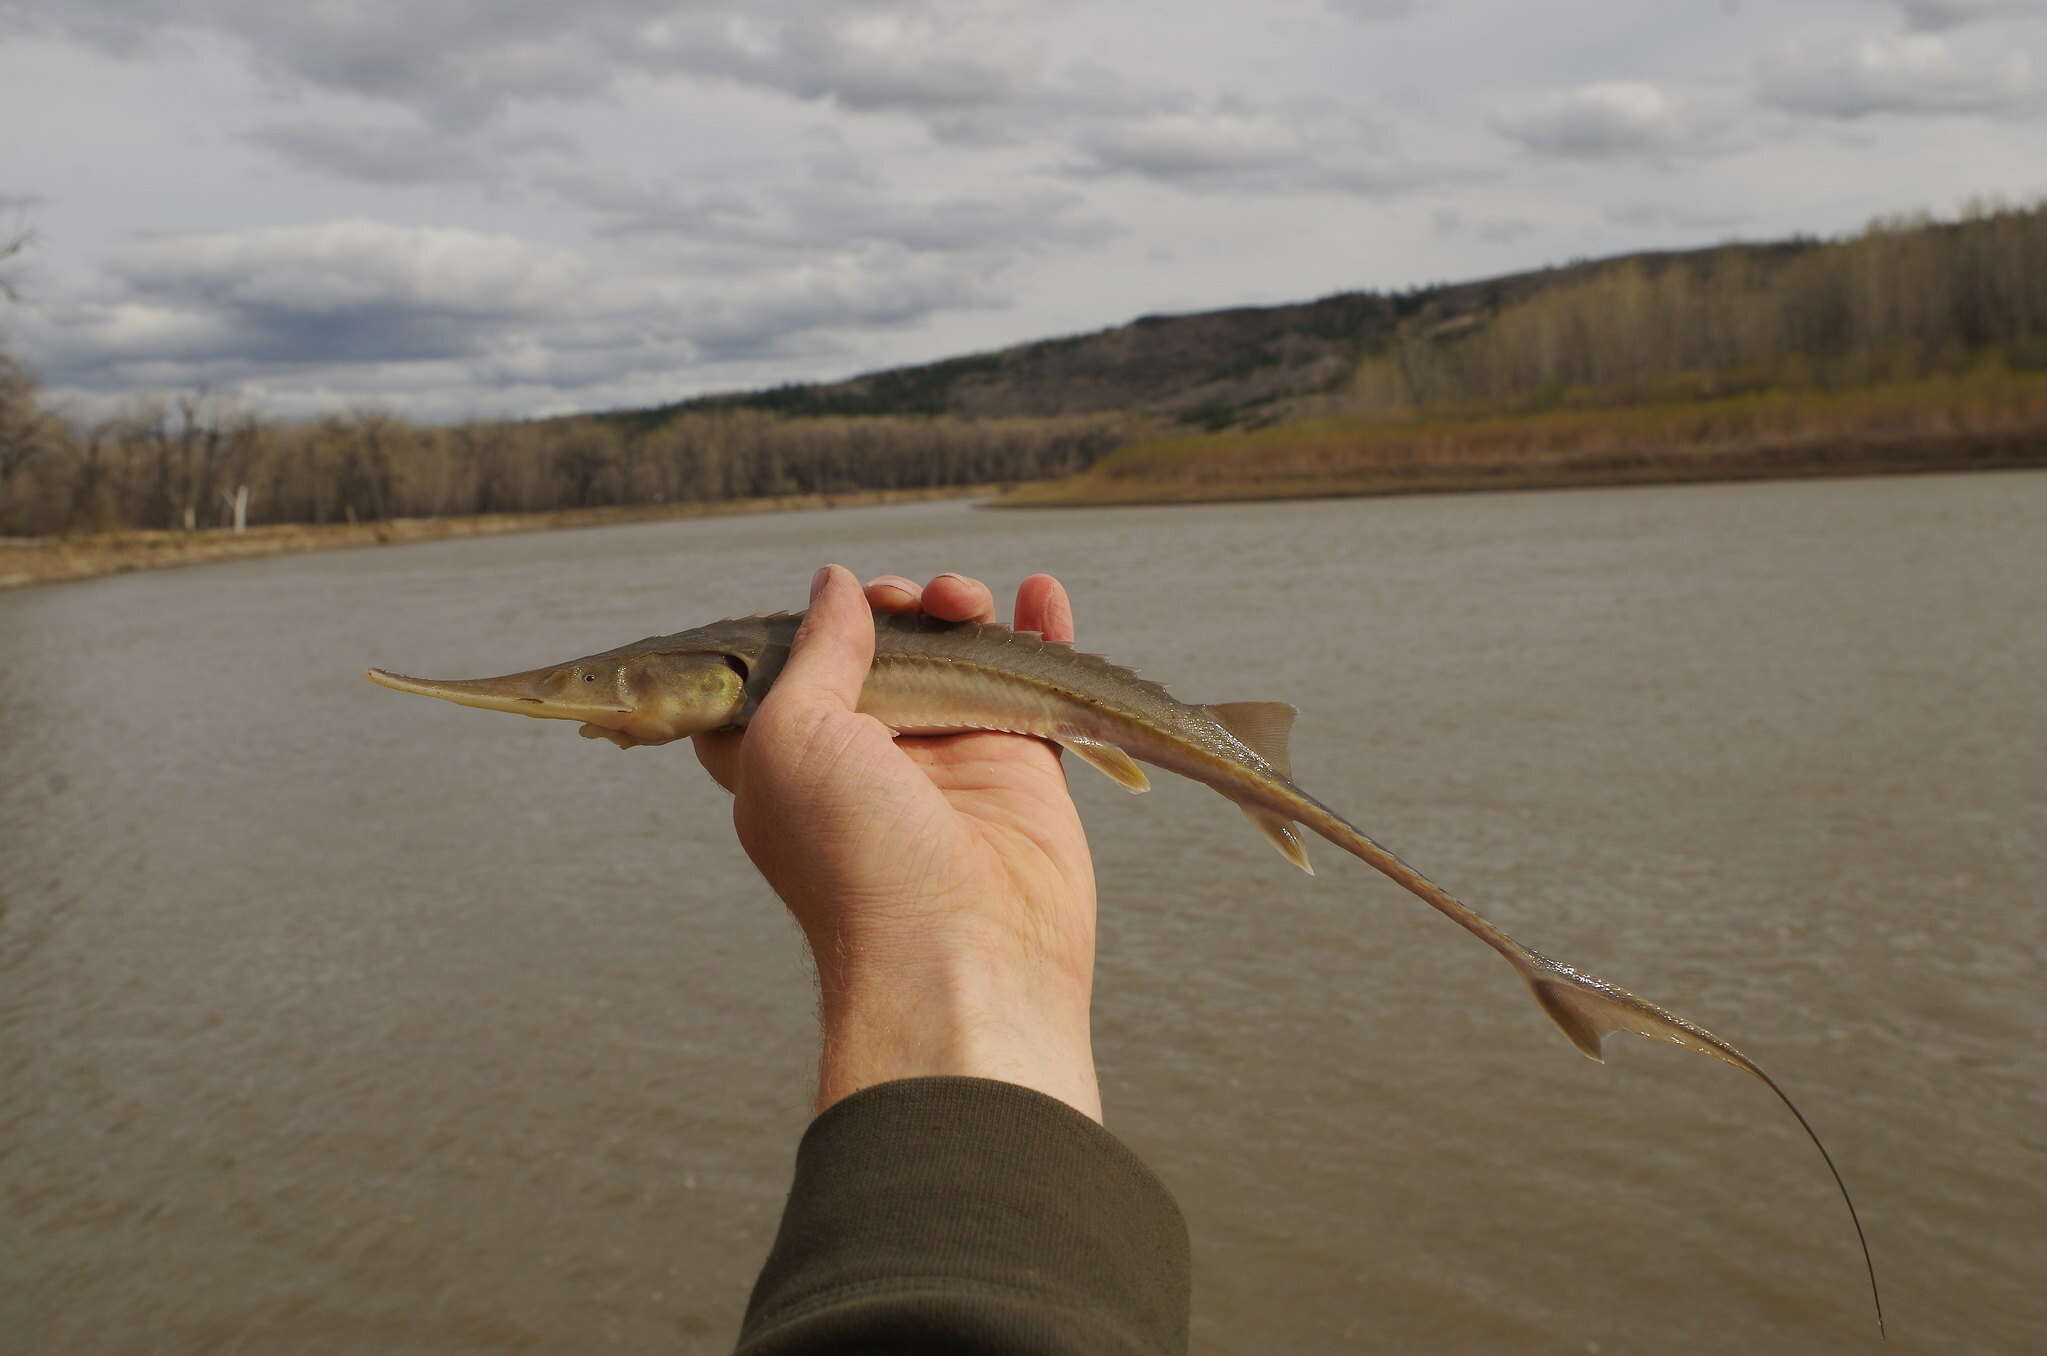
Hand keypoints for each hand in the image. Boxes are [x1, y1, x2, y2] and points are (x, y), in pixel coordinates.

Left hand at [693, 565, 1101, 1120]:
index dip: (806, 626)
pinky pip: (1032, 682)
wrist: (962, 959)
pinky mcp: (1020, 769)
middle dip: (893, 606)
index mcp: (793, 759)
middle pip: (878, 650)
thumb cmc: (853, 859)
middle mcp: (867, 758)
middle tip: (906, 602)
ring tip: (966, 600)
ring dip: (961, 608)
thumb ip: (817, 650)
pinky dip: (1040, 631)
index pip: (788, 673)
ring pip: (955, 655)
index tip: (828, 603)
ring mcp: (947, 761)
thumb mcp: (793, 736)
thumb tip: (834, 584)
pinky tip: (1043, 592)